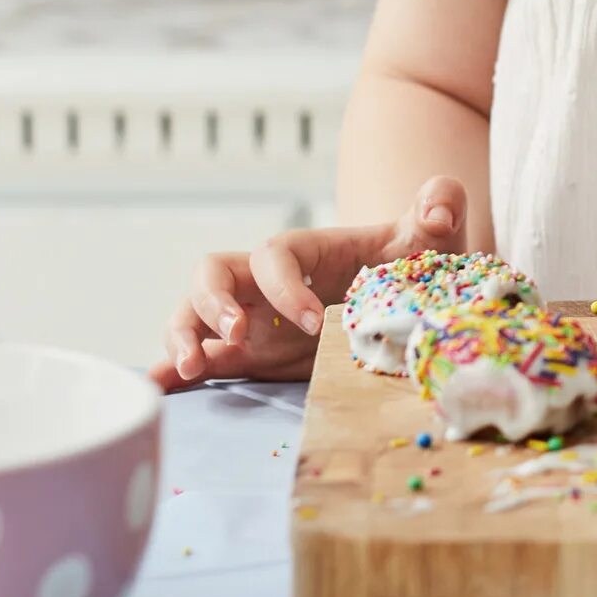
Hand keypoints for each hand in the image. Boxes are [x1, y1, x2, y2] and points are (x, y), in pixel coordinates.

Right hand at [149, 176, 468, 390]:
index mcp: (305, 252)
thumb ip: (439, 208)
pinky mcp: (249, 354)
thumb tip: (441, 207)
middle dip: (211, 303)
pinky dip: (172, 371)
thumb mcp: (430, 239)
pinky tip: (156, 390)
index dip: (286, 284)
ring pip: (194, 314)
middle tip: (236, 338)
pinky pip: (201, 356)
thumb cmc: (412, 262)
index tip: (317, 320)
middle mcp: (267, 282)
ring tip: (192, 369)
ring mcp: (252, 318)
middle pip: (212, 273)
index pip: (274, 254)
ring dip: (184, 337)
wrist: (405, 295)